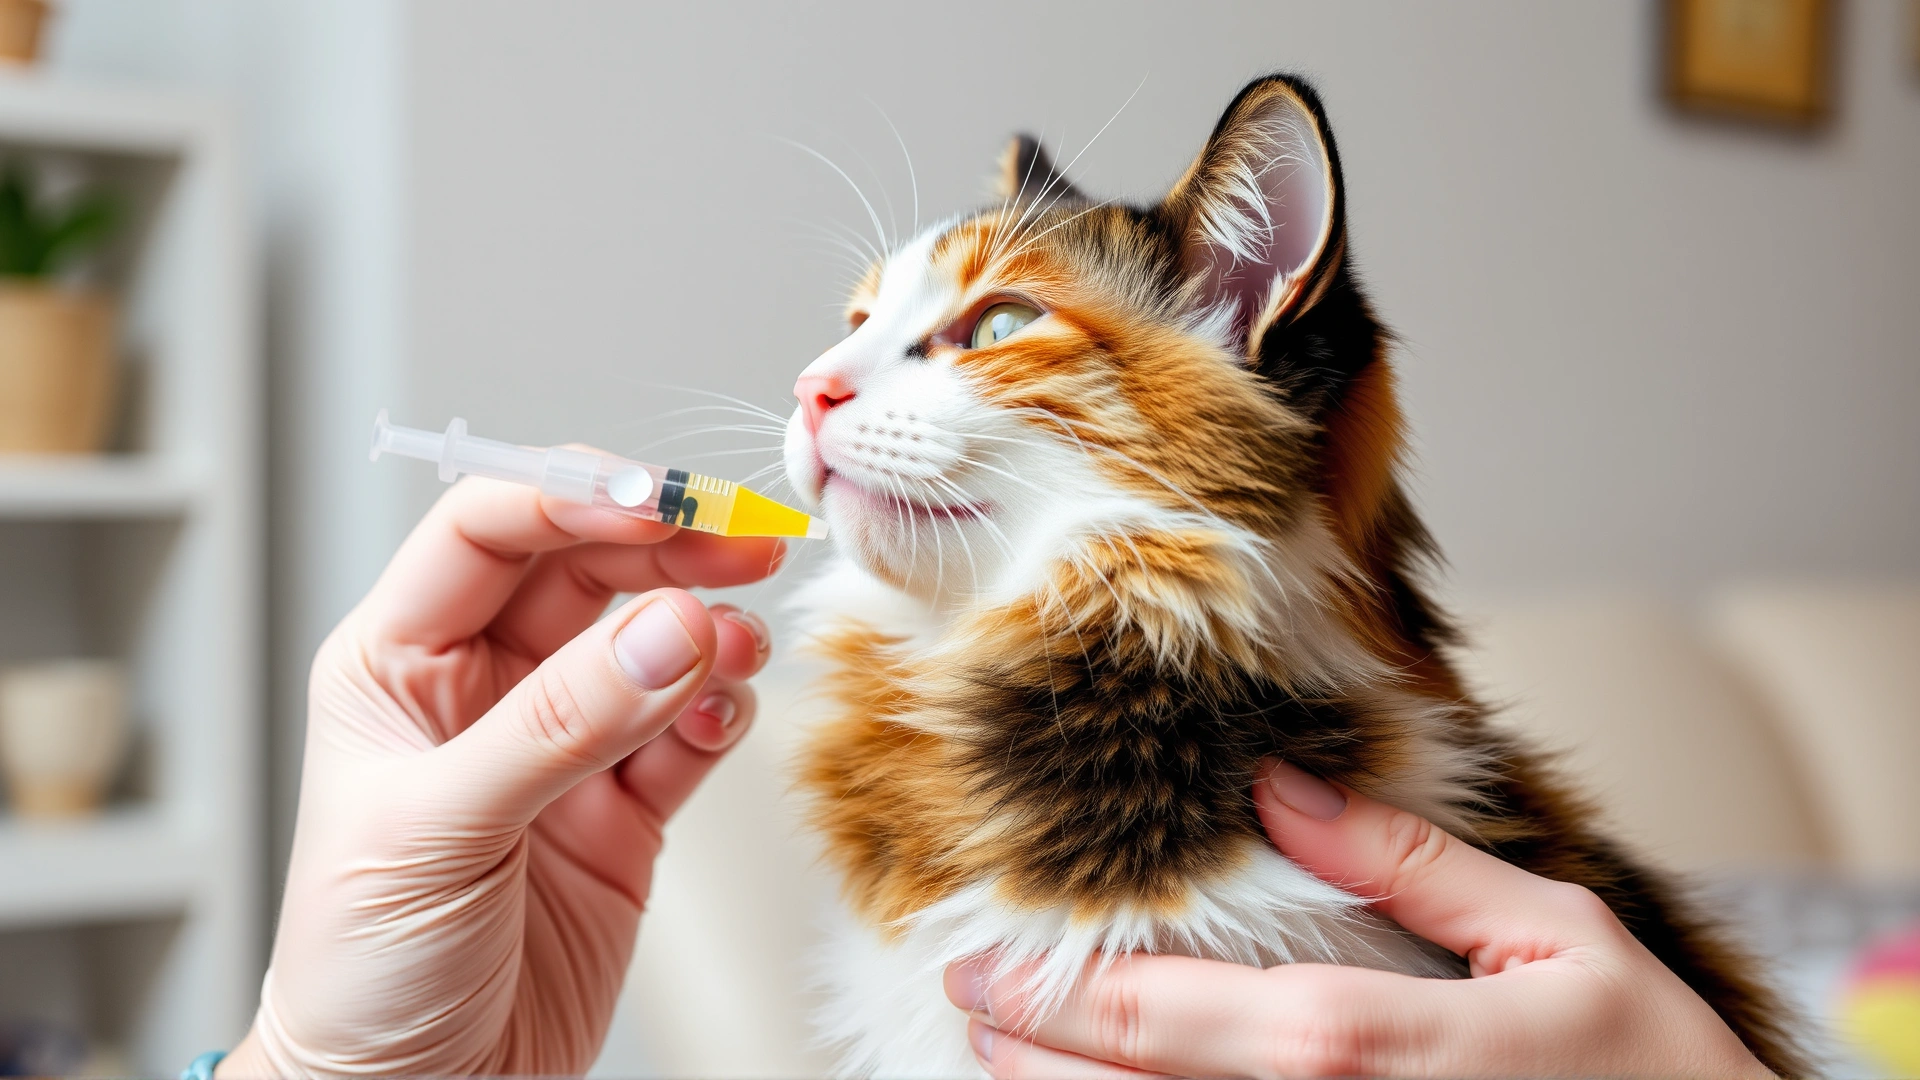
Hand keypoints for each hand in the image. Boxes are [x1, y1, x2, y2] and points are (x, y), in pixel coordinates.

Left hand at [219, 478, 783, 1076]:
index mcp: (399, 664)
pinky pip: (688, 730)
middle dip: (663, 548)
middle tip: (739, 543)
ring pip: (649, 643)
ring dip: (703, 630)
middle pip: (585, 570)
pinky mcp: (625, 812)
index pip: (488, 530)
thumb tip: (670, 629)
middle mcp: (483, 689)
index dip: (572, 500)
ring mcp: (561, 746)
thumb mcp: (439, 831)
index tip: (656, 505)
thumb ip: (560, 725)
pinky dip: (720, 710)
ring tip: (736, 645)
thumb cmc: (362, 971)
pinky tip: (724, 711)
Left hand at [945, 761, 1772, 1078]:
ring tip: (1004, 1066)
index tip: (979, 969)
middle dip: (1032, 1059)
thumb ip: (1409, 864)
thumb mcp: (1557, 935)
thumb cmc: (1649, 1068)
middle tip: (969, 1012)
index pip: (1159, 1019)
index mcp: (1359, 1049)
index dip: (1050, 998)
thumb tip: (1280, 792)